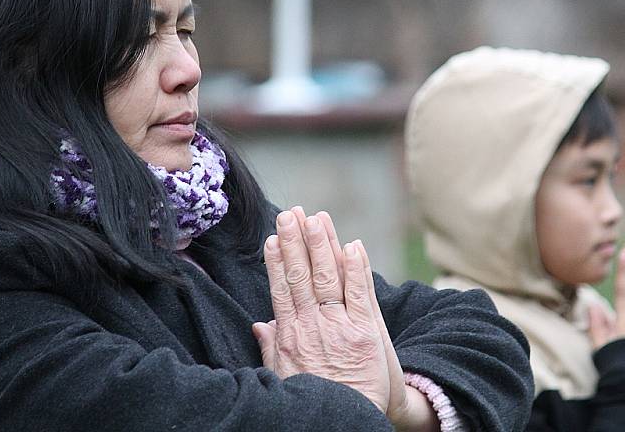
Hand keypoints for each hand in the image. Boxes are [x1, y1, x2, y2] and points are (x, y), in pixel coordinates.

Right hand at [255, 208, 437, 430]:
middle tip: (289, 213)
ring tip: (315, 217)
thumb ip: (271, 347)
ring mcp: (338, 326)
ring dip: (320, 245)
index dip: (277, 260)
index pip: (281, 289)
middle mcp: (311, 325)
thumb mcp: (283, 376)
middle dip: (294, 241)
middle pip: (301, 275)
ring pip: (327, 277)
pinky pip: (359, 293)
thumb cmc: (315, 399)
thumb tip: (259, 324)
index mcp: (290, 334)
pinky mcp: (365, 332)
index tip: (272, 238)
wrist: (344, 424)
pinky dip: (356, 268)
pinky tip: (351, 245)